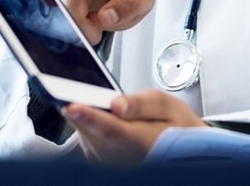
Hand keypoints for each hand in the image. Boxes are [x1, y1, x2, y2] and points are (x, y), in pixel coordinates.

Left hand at [64, 90, 206, 162]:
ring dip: (85, 114)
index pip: (111, 129)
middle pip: (89, 130)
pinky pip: (84, 136)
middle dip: (80, 108)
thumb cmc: (174, 125)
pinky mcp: (97, 158)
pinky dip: (87, 122)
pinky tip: (100, 114)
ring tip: (100, 102)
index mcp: (140, 141)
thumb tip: (117, 103)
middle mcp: (119, 156)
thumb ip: (141, 102)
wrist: (179, 149)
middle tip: (70, 88)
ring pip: (83, 132)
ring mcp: (106, 160)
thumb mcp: (166, 105)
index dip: (90, 117)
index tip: (72, 106)